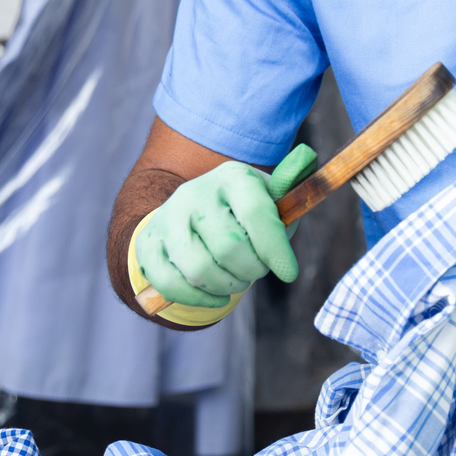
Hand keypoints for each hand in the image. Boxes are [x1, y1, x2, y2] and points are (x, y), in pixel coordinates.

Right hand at [136, 146, 316, 308]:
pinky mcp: (148, 244)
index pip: (256, 214)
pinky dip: (198, 299)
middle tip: (256, 270)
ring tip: (235, 279)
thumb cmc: (241, 211)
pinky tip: (214, 294)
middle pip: (229, 248)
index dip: (275, 249)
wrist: (189, 214)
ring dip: (226, 286)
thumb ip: (290, 186)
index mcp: (232, 177)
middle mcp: (195, 192)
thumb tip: (306, 156)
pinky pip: (171, 284)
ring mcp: (167, 218)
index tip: (289, 273)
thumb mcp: (267, 197)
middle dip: (251, 270)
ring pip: (199, 270)